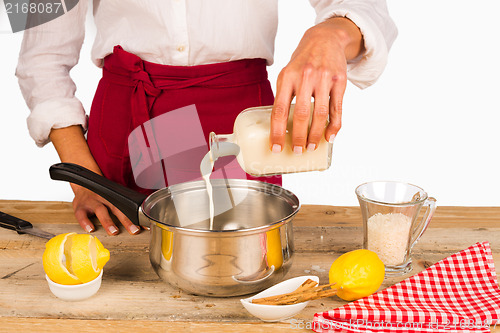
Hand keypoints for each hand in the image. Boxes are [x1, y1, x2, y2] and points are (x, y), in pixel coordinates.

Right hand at [49, 125, 140, 235]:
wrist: (83, 183)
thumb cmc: (102, 194)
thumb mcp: (114, 196)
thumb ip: (124, 205)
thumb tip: (142, 216)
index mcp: (114, 196)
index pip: (128, 207)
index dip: (136, 217)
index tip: (145, 226)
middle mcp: (104, 197)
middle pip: (117, 208)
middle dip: (126, 220)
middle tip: (134, 230)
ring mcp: (92, 202)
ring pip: (101, 210)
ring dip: (108, 221)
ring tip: (114, 231)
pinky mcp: (79, 207)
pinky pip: (81, 215)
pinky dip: (85, 222)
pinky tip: (90, 229)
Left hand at [270, 17, 363, 152]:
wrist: (325, 39)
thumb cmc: (303, 62)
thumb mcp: (288, 74)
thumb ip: (285, 96)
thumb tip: (281, 127)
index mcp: (287, 77)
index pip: (279, 110)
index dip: (277, 132)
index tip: (276, 147)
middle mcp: (305, 77)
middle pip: (301, 115)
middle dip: (299, 137)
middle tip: (297, 151)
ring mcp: (324, 79)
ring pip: (320, 114)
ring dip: (315, 135)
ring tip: (311, 147)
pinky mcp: (340, 81)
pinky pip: (337, 109)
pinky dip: (334, 126)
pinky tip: (329, 137)